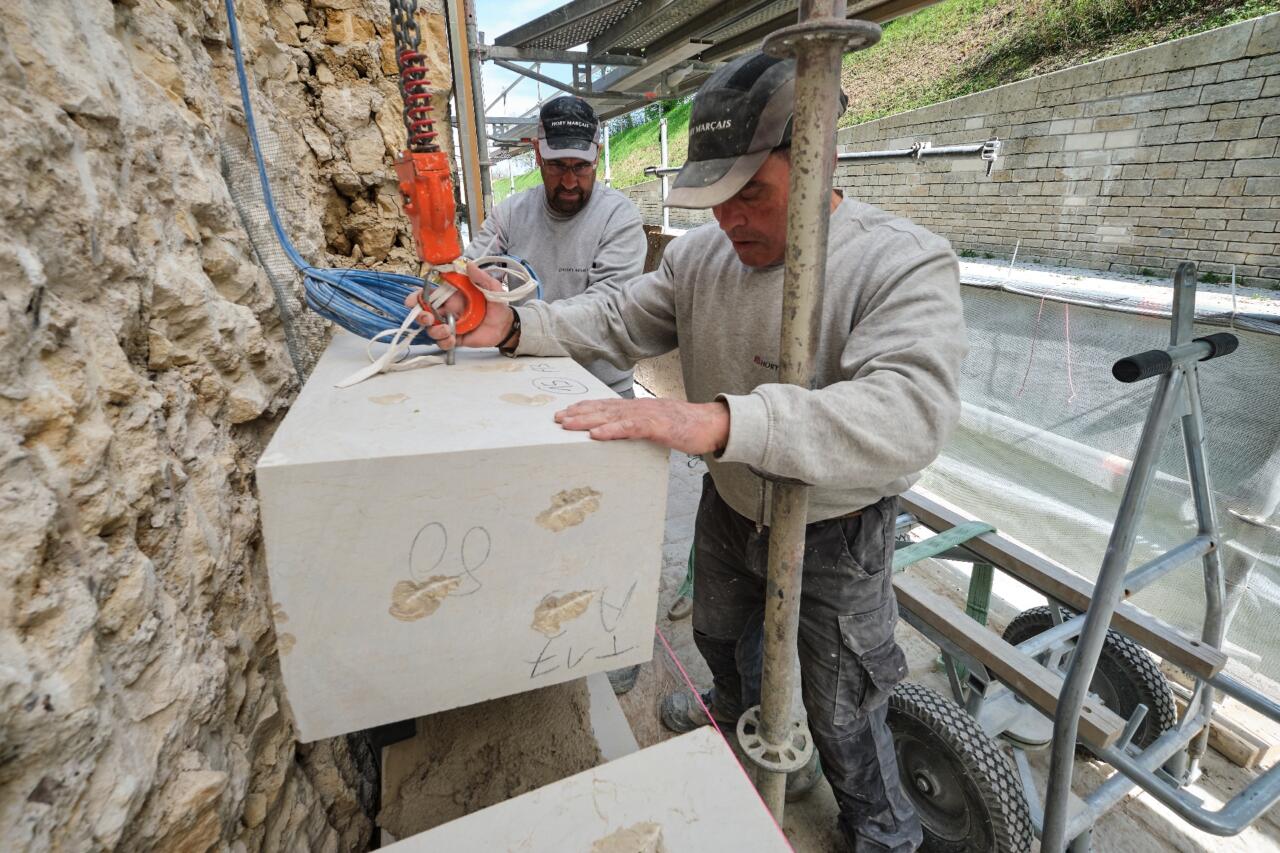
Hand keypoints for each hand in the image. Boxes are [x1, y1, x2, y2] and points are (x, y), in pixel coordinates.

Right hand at [402, 261, 514, 348]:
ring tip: (448, 330)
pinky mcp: (454, 339)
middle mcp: (446, 310)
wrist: (505, 325)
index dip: (416, 297)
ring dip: (434, 331)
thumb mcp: (492, 288)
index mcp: (451, 296)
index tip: (412, 301)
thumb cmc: (496, 304)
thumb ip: (481, 277)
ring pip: (430, 329)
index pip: (428, 295)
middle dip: (420, 316)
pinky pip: (442, 343)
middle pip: (423, 313)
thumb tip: (469, 265)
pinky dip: (444, 342)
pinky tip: (453, 339)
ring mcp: (449, 325)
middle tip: (428, 318)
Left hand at [554, 399, 729, 455]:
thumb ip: (642, 427)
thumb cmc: (689, 427)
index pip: (607, 406)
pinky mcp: (658, 426)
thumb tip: (626, 433)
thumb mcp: (660, 425)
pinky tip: (595, 434)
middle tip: (556, 419)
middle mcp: (640, 407)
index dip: (586, 408)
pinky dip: (611, 430)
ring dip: (587, 420)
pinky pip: (630, 428)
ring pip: (611, 416)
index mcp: (640, 408)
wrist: (714, 424)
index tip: (566, 413)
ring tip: (567, 424)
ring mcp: (648, 415)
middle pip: (603, 408)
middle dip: (578, 413)